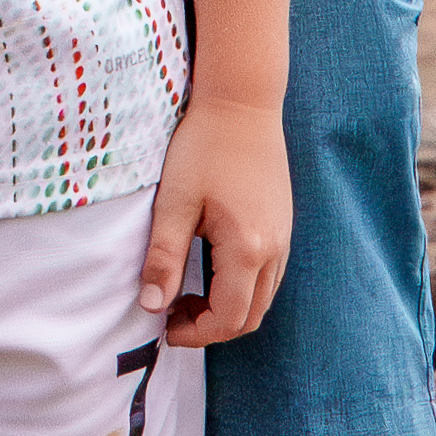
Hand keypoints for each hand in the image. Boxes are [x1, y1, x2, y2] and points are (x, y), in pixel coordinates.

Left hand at [139, 85, 290, 351]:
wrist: (242, 102)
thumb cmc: (204, 146)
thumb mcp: (174, 202)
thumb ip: (163, 258)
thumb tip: (151, 306)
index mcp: (247, 248)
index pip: (228, 318)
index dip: (196, 333)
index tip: (165, 324)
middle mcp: (274, 249)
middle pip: (250, 317)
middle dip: (211, 328)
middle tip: (173, 314)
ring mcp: (284, 237)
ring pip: (263, 299)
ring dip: (228, 309)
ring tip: (188, 294)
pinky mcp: (283, 225)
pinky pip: (269, 276)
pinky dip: (242, 289)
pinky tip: (211, 270)